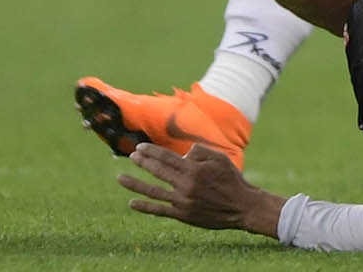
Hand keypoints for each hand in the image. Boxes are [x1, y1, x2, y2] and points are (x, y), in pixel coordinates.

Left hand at [119, 143, 283, 236]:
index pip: (166, 157)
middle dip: (142, 162)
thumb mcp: (219, 158)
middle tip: (131, 156)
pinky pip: (160, 210)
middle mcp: (186, 185)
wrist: (242, 207)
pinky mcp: (183, 215)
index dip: (151, 151)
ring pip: (154, 191)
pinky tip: (131, 203)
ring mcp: (183, 201)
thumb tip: (182, 153)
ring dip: (136, 183)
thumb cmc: (231, 180)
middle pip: (158, 171)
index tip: (140, 147)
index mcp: (194, 169)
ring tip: (120, 177)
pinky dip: (145, 206)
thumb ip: (199, 151)